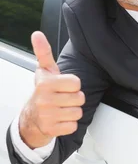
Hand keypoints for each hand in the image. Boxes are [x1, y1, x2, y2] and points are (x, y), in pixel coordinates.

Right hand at [19, 32, 84, 148]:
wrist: (32, 117)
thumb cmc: (43, 92)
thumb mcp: (45, 71)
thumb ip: (44, 53)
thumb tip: (37, 34)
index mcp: (45, 83)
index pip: (77, 83)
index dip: (73, 85)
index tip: (63, 87)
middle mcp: (45, 99)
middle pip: (80, 98)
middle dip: (74, 100)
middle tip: (63, 99)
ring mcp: (47, 115)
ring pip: (78, 113)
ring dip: (73, 112)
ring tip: (62, 109)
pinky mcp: (51, 129)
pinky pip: (73, 126)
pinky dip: (69, 124)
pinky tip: (60, 120)